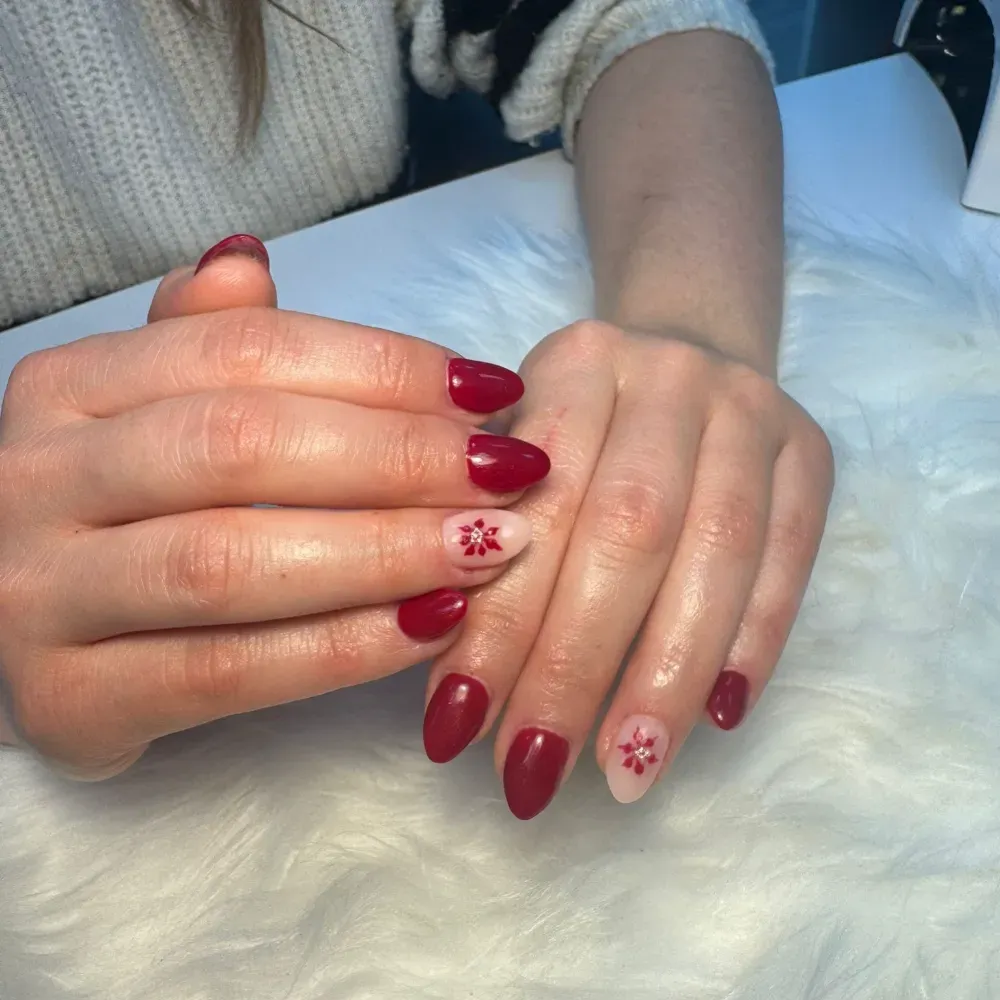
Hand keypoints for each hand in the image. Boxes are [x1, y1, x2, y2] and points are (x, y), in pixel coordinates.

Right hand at [0, 237, 548, 776]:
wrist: (10, 636)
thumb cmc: (116, 514)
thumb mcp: (139, 412)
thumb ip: (198, 341)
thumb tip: (249, 258)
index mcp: (70, 385)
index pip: (246, 351)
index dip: (384, 368)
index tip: (492, 392)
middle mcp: (37, 478)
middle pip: (242, 445)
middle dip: (400, 457)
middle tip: (513, 474)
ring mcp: (39, 595)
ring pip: (232, 560)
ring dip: (386, 551)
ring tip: (495, 546)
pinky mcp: (68, 702)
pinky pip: (226, 673)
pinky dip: (343, 648)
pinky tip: (434, 626)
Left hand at [422, 321, 832, 817]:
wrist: (686, 339)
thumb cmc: (578, 418)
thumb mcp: (512, 444)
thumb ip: (482, 536)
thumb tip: (452, 682)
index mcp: (578, 363)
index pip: (535, 508)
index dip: (499, 624)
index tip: (458, 728)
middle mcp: (670, 376)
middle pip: (628, 534)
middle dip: (576, 666)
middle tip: (533, 770)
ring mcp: (752, 411)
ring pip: (716, 554)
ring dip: (668, 675)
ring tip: (623, 771)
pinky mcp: (812, 453)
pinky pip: (791, 558)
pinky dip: (756, 643)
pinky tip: (717, 717)